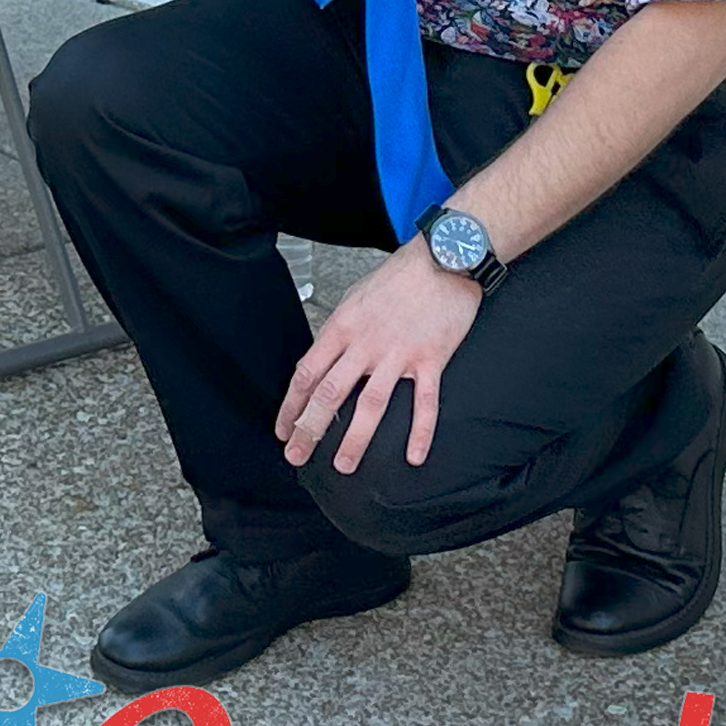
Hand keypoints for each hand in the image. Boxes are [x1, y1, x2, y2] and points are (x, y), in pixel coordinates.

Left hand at [273, 238, 478, 478]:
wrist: (442, 259)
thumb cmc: (397, 278)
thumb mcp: (354, 299)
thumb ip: (339, 333)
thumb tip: (322, 362)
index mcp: (342, 328)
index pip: (307, 374)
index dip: (291, 405)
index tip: (283, 429)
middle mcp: (365, 344)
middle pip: (330, 394)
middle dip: (309, 429)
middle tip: (296, 455)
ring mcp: (399, 354)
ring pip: (371, 404)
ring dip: (355, 439)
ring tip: (343, 466)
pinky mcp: (431, 359)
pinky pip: (425, 404)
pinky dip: (420, 433)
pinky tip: (413, 457)